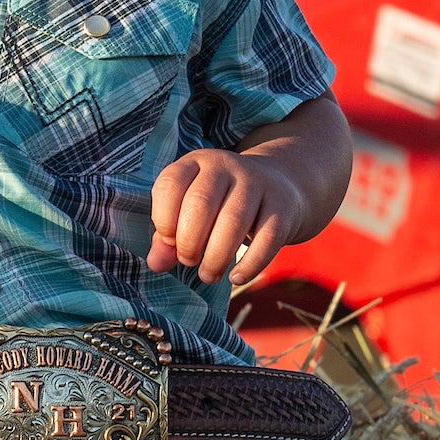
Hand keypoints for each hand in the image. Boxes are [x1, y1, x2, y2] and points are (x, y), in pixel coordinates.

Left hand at [147, 146, 305, 287]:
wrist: (278, 186)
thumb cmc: (222, 204)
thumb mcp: (190, 210)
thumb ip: (168, 236)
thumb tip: (156, 263)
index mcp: (196, 162)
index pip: (170, 184)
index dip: (164, 219)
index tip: (168, 242)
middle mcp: (226, 166)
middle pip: (200, 203)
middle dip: (189, 242)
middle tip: (189, 261)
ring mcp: (257, 183)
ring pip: (233, 222)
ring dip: (216, 257)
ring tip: (208, 275)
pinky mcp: (282, 206)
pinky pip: (267, 239)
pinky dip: (250, 264)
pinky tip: (236, 277)